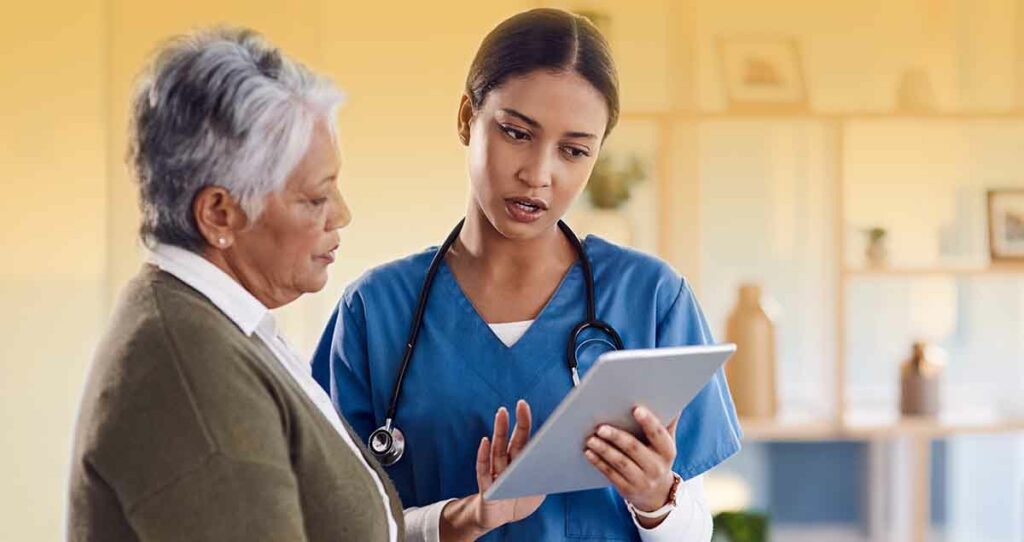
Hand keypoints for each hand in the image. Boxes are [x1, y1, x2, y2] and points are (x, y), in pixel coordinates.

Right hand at [440, 400, 544, 540]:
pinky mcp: (487, 488)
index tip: (524, 405)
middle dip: (514, 422)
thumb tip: (564, 461)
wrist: (499, 520)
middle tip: (518, 405)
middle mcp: (507, 464)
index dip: (524, 422)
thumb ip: (546, 476)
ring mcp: (496, 474)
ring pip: (498, 450)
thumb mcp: (538, 490)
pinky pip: (484, 470)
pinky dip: (483, 456)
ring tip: (501, 415)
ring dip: (500, 432)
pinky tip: (484, 442)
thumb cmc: (519, 501)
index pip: (523, 439)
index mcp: (520, 462)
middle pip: (511, 440)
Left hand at [584, 406, 678, 522]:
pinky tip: (589, 453)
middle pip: (634, 448)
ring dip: (604, 450)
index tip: (636, 409)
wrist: (657, 494)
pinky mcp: (627, 489)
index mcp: (667, 451)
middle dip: (617, 437)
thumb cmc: (658, 459)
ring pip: (620, 463)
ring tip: (591, 439)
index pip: (658, 434)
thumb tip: (674, 402)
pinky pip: (611, 474)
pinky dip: (598, 463)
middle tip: (601, 427)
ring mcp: (642, 480)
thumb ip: (667, 423)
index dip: (648, 422)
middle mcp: (656, 467)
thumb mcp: (666, 444)